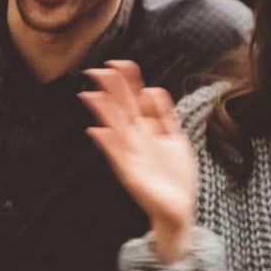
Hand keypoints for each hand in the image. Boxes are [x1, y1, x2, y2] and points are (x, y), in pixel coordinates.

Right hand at [82, 60, 197, 262]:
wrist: (179, 207)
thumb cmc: (176, 174)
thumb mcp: (174, 139)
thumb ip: (164, 116)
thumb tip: (152, 89)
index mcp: (150, 129)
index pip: (136, 99)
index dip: (129, 82)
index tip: (122, 62)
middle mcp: (138, 139)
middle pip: (123, 108)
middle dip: (112, 90)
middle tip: (97, 69)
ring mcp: (132, 154)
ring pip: (116, 127)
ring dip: (104, 112)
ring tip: (91, 95)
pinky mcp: (130, 172)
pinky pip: (117, 155)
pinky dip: (108, 144)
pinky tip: (97, 131)